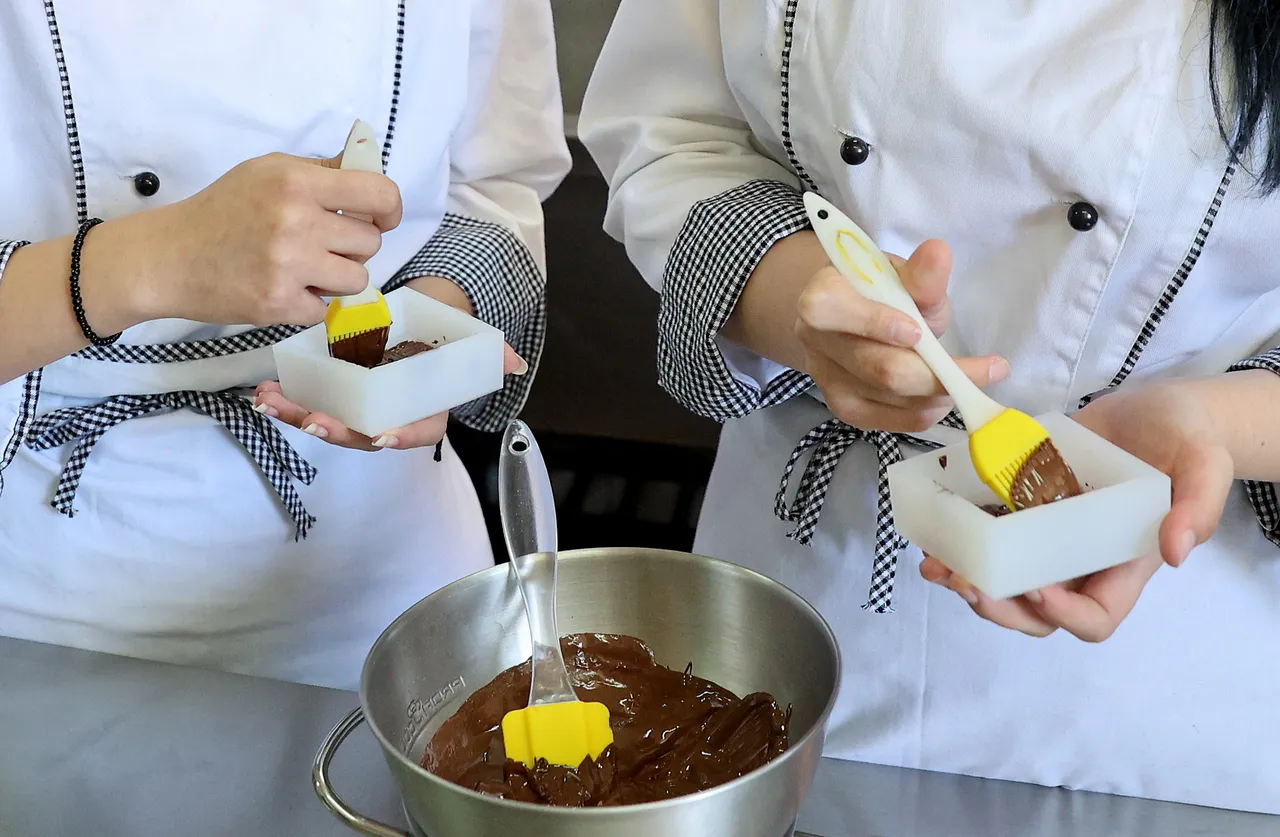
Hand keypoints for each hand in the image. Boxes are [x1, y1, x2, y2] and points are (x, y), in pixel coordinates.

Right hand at [137, 149, 402, 326]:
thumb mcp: (268, 171)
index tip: (382, 218)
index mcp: (297, 182)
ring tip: (306, 268)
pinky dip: (309, 302)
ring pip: (357, 279)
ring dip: (337, 276)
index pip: (379, 194)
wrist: (170, 257)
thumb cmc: (223, 209)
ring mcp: (289, 266)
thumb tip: (369, 170)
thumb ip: (322, 171)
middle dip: (352, 245)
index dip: (390, 209)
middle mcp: (297, 222)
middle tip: (320, 243)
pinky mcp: (279, 304)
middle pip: (370, 242)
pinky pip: (326, 308)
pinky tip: (283, 287)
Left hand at [254, 282, 528, 450]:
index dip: (401, 436)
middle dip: (337, 429)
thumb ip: (492, 354)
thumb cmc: (446, 334)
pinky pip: (309, 399)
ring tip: (270, 403)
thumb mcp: (471, 342)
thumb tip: (513, 362)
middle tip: (314, 420)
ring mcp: (359, 405)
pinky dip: (287, 399)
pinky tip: (265, 393)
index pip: (416, 431)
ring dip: (298, 415)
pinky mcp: (334, 389)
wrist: (420, 319)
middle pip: (363, 432)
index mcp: (423, 409)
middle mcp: (389, 415)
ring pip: (329, 419)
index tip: (382, 435)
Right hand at [794, 239, 1008, 432]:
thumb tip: (939, 253)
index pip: (833, 311)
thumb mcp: (903, 276)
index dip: (876, 324)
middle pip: (878, 367)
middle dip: (937, 373)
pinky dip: (924, 412)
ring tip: (969, 379)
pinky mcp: (843, 407)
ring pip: (888, 397)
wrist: (856, 319)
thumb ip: (920, 274)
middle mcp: (815, 341)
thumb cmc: (882, 293)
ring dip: (938, 392)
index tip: (920, 332)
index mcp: (822, 296)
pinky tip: (943, 398)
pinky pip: (887, 420)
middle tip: (990, 369)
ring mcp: (826, 379)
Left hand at [918, 380, 1234, 640]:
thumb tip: (1178, 552)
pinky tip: (934, 531)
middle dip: (1000, 608)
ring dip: (969, 580)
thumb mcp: (1206, 462)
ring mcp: (1049, 537)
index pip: (1095, 617)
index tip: (1037, 589)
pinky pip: (989, 537)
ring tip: (937, 565)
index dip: (1064, 615)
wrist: (1157, 408)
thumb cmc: (1188, 439)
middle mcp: (1082, 560)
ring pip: (1005, 580)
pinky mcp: (1024, 507)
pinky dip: (960, 539)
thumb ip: (1200, 505)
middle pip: (1038, 613)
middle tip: (969, 584)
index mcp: (1125, 564)